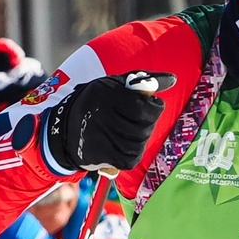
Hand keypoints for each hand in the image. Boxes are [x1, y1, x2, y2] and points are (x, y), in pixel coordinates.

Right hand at [44, 74, 168, 174]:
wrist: (65, 130)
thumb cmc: (97, 102)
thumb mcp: (115, 83)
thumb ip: (144, 80)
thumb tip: (172, 80)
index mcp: (107, 93)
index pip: (146, 108)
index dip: (153, 107)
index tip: (149, 105)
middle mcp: (104, 116)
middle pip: (145, 127)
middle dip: (147, 123)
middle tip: (138, 119)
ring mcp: (103, 138)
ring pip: (139, 143)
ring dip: (140, 138)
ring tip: (129, 130)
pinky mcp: (103, 157)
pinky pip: (131, 158)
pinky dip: (132, 152)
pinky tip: (124, 143)